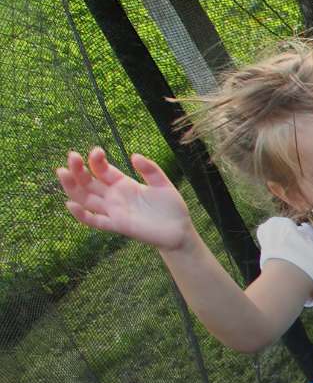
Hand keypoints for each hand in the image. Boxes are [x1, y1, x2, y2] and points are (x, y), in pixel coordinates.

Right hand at [57, 148, 193, 251]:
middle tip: (72, 156)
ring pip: (86, 199)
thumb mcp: (162, 184)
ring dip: (72, 187)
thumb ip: (150, 170)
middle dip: (77, 169)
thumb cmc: (171, 207)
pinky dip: (82, 215)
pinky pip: (96, 221)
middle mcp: (114, 196)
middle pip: (88, 182)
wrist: (180, 231)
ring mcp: (114, 211)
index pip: (101, 170)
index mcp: (123, 183)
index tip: (97, 151)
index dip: (96, 160)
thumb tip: (135, 156)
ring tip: (62, 172)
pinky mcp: (118, 225)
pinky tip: (71, 204)